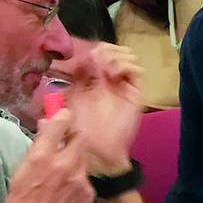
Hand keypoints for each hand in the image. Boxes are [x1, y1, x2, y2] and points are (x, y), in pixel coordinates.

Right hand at [0, 110, 94, 202]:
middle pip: (79, 138)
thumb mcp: (22, 170)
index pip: (60, 123)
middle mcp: (64, 165)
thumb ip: (38, 146)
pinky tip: (65, 192)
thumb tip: (48, 125)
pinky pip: (86, 178)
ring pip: (82, 159)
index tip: (63, 116)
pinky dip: (78, 180)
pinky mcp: (88, 193)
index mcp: (41, 157)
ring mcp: (80, 180)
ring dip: (74, 160)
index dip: (63, 117)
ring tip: (60, 176)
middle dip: (72, 138)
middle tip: (65, 143)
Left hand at [56, 43, 143, 175]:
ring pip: (127, 58)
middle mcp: (108, 81)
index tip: (84, 53)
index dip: (91, 50)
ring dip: (115, 55)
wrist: (95, 153)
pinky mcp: (134, 94)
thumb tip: (68, 68)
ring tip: (104, 65)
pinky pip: (136, 72)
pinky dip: (126, 65)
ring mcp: (122, 87)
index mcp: (91, 82)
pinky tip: (113, 72)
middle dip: (105, 50)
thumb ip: (67, 86)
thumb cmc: (78, 133)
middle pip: (113, 52)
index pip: (95, 56)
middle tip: (96, 56)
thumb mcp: (66, 104)